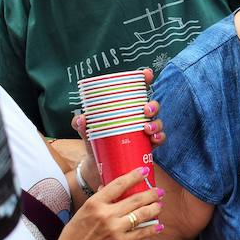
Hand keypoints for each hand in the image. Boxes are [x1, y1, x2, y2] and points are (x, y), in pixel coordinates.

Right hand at [51, 168, 162, 239]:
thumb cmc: (74, 234)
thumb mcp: (83, 211)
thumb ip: (98, 199)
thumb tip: (108, 186)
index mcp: (95, 203)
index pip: (118, 185)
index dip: (134, 176)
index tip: (144, 171)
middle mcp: (106, 214)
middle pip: (135, 199)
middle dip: (151, 193)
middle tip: (159, 191)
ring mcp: (115, 229)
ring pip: (142, 214)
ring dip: (154, 208)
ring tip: (160, 205)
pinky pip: (142, 233)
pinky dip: (153, 229)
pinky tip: (159, 226)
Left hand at [72, 68, 164, 189]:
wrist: (99, 166)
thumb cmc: (95, 141)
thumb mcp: (86, 131)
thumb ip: (80, 124)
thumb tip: (82, 119)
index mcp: (125, 108)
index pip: (137, 91)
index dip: (145, 79)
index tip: (147, 73)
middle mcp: (138, 118)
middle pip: (152, 106)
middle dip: (153, 106)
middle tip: (146, 110)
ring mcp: (145, 131)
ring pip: (158, 122)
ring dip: (156, 124)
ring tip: (147, 129)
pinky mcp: (148, 145)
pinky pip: (159, 139)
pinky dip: (159, 138)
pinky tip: (153, 140)